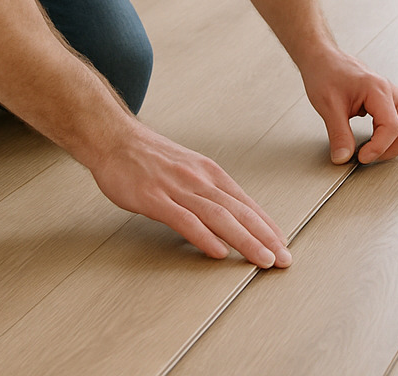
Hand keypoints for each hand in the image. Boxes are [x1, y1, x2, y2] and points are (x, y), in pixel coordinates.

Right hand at [86, 117, 291, 268]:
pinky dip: (204, 236)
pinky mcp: (154, 198)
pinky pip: (184, 220)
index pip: (245, 202)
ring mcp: (177, 188)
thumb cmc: (149, 157)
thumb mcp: (187, 169)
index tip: (282, 243)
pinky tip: (218, 251)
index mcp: (209, 172)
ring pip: (219, 217)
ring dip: (245, 240)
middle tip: (282, 259)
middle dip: (264, 237)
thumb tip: (229, 214)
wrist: (115, 139)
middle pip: (238, 212)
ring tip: (262, 259)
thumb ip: (207, 191)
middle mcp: (199, 179)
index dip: (266, 224)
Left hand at [300, 49, 397, 164]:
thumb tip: (344, 157)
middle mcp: (388, 90)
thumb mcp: (328, 106)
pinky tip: (374, 138)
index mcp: (377, 89)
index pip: (392, 126)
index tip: (363, 157)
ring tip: (376, 150)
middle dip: (396, 145)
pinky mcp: (384, 99)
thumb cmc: (325, 72)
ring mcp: (389, 94)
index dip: (379, 147)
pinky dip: (391, 133)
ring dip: (397, 140)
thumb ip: (339, 134)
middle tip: (373, 155)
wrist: (322, 58)